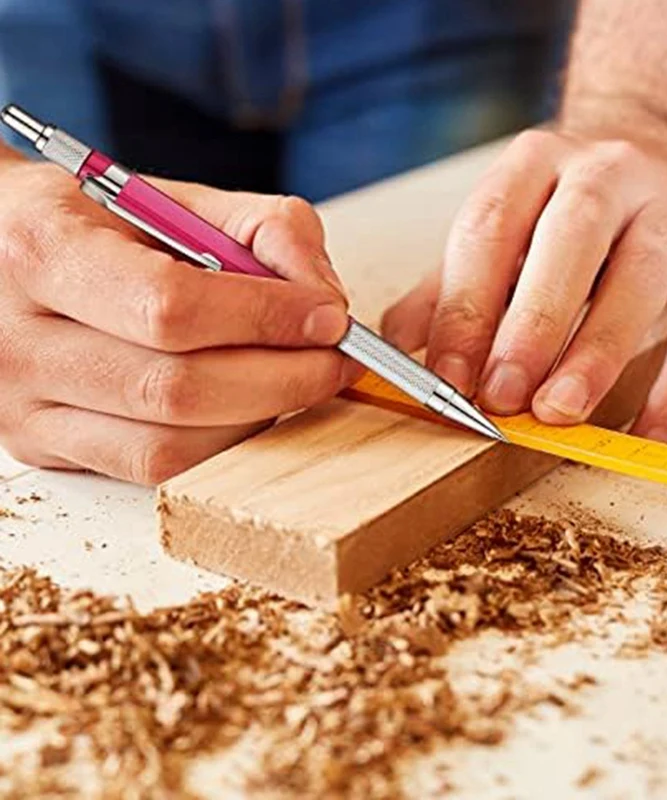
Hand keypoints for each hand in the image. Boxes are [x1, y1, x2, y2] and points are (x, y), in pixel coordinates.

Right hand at [0, 158, 355, 483]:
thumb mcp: (178, 199)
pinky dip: (220, 443)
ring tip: (295, 381)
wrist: (4, 255)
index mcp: (44, 246)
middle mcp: (20, 335)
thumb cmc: (98, 224)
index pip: (171, 306)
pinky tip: (248, 408)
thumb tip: (325, 299)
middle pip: (177, 389)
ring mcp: (23, 402)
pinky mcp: (42, 443)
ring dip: (257, 416)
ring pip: (169, 444)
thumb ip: (265, 230)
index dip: (266, 319)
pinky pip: (151, 468)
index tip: (329, 319)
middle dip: (282, 380)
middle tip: (334, 362)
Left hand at [382, 126, 666, 442]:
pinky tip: (646, 432)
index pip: (490, 231)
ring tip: (559, 410)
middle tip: (501, 395)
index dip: (465, 308)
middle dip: (531, 326)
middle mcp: (606, 173)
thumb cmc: (566, 205)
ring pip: (640, 276)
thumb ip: (448, 285)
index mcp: (535, 164)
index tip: (445, 377)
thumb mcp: (502, 229)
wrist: (662, 142)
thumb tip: (398, 348)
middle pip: (569, 243)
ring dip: (596, 351)